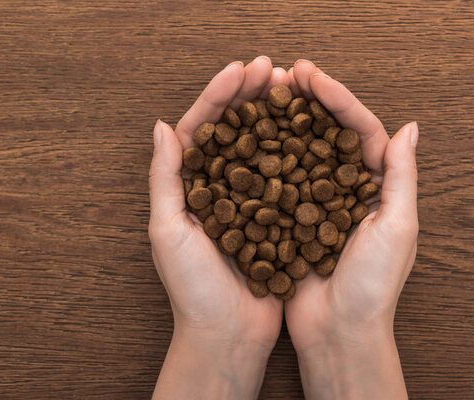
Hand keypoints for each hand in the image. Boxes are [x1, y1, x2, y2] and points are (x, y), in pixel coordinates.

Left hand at [149, 57, 289, 399]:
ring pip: (264, 148)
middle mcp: (221, 189)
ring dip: (276, 116)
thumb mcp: (169, 231)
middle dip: (251, 97)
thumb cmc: (192, 289)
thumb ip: (165, 179)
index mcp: (190, 187)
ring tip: (293, 89)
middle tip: (272, 69)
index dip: (220, 97)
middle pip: (236, 131)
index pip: (203, 130)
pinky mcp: (276, 218)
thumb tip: (162, 126)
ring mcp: (251, 202)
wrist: (228, 335)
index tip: (241, 70)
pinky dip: (297, 153)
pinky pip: (287, 178)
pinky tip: (312, 132)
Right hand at [284, 60, 418, 398]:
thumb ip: (401, 176)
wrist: (339, 332)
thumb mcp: (398, 227)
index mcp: (379, 186)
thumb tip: (410, 126)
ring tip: (266, 95)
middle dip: (308, 101)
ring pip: (301, 151)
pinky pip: (279, 181)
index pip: (360, 129)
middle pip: (328, 133)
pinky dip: (267, 158)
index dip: (337, 98)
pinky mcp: (293, 220)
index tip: (310, 76)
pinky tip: (251, 137)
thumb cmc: (375, 286)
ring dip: (286, 122)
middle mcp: (348, 189)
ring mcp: (318, 203)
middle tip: (284, 73)